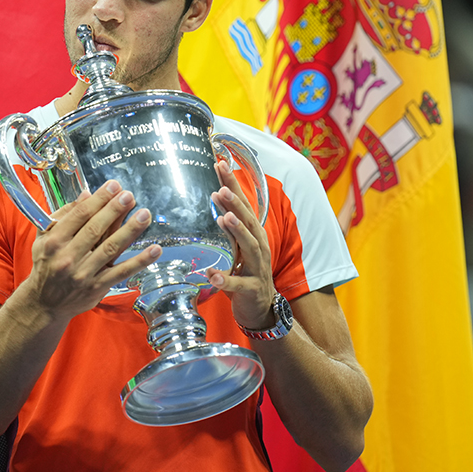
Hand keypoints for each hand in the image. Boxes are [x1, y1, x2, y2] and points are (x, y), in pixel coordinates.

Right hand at [23, 180, 160, 320]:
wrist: (45, 303)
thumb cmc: (46, 265)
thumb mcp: (44, 238)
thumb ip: (63, 215)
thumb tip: (86, 195)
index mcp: (55, 241)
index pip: (80, 215)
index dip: (99, 198)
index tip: (113, 186)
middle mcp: (68, 257)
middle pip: (96, 229)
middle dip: (115, 210)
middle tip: (129, 196)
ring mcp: (84, 273)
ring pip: (111, 248)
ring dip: (130, 230)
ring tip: (145, 215)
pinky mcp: (97, 287)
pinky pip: (121, 272)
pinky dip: (140, 261)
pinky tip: (154, 250)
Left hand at [208, 160, 275, 330]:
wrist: (261, 308)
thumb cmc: (246, 271)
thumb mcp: (237, 245)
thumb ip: (228, 223)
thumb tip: (214, 194)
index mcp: (253, 234)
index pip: (243, 204)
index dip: (233, 185)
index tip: (219, 164)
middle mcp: (258, 246)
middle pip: (248, 221)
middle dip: (236, 204)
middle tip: (221, 188)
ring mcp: (257, 268)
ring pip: (249, 247)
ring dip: (237, 232)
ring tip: (224, 219)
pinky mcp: (251, 289)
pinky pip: (237, 284)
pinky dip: (225, 279)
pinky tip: (211, 274)